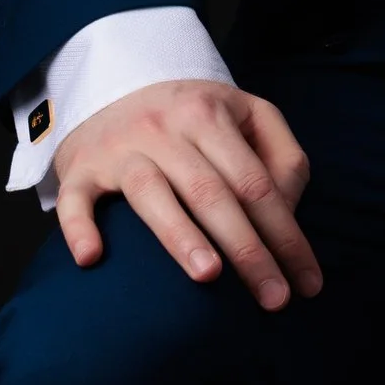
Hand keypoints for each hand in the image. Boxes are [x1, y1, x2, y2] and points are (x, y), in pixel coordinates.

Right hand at [50, 76, 322, 308]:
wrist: (115, 85)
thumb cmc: (194, 115)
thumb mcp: (246, 115)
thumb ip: (281, 156)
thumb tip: (289, 212)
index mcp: (211, 114)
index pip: (257, 181)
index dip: (286, 233)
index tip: (307, 283)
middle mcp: (165, 129)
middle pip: (211, 192)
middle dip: (247, 249)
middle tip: (274, 299)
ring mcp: (120, 148)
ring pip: (151, 192)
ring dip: (180, 235)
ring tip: (209, 276)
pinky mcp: (80, 167)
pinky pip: (76, 199)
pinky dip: (80, 227)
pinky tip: (92, 258)